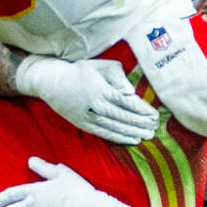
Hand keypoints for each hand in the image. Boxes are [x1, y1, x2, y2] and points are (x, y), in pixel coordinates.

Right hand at [15, 56, 158, 143]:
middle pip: (123, 117)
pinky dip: (120, 138)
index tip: (154, 114)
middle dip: (141, 123)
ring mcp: (88, 117)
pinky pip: (105, 133)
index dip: (142, 110)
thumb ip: (117, 76)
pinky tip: (132, 139)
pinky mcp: (84, 124)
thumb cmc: (79, 71)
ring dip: (133, 132)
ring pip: (115, 128)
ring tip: (148, 135)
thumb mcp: (99, 66)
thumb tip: (130, 92)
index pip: (126, 102)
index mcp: (100, 90)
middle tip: (155, 127)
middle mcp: (95, 105)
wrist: (51, 82)